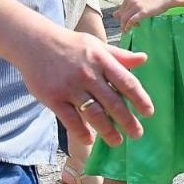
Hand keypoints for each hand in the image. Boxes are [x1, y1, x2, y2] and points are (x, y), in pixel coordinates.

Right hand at [16, 28, 152, 151]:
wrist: (35, 42)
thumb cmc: (70, 44)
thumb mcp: (96, 45)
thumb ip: (119, 55)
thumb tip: (144, 59)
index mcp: (102, 60)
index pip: (126, 82)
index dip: (140, 99)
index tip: (149, 113)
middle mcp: (88, 74)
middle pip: (113, 102)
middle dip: (128, 121)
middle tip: (137, 134)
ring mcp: (70, 87)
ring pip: (94, 114)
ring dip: (107, 130)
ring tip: (117, 141)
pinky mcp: (53, 97)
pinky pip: (70, 119)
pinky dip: (81, 131)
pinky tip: (89, 140)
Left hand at [114, 0, 172, 31]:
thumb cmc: (153, 1)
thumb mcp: (138, 2)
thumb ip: (127, 8)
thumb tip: (114, 15)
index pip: (119, 12)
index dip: (122, 19)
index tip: (128, 23)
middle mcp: (130, 1)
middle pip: (121, 16)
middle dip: (122, 24)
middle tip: (127, 29)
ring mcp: (136, 6)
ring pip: (124, 19)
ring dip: (124, 26)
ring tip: (127, 31)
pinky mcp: (142, 12)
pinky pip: (131, 21)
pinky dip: (128, 27)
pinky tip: (129, 30)